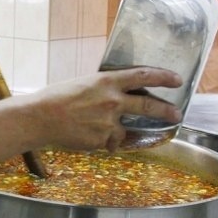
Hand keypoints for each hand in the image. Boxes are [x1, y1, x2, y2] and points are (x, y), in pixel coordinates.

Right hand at [37, 67, 183, 152]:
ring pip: (124, 129)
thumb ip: (103, 89)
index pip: (143, 75)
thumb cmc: (55, 98)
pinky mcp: (103, 139)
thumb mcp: (83, 84)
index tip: (176, 79)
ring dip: (117, 132)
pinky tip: (85, 136)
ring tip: (99, 129)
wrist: (41, 117)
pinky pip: (109, 142)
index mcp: (106, 81)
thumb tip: (116, 95)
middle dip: (166, 110)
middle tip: (176, 114)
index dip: (163, 76)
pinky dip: (102, 141)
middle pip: (148, 105)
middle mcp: (112, 100)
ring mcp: (109, 121)